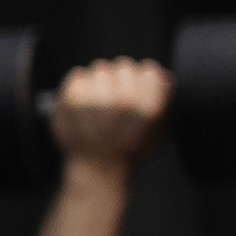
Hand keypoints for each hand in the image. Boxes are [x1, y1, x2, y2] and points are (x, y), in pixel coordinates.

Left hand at [53, 52, 169, 174]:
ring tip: (100, 99)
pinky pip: (77, 75)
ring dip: (101, 80)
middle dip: (121, 77)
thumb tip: (164, 77)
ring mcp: (94, 102)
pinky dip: (80, 83)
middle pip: (123, 66)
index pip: (149, 70)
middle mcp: (123, 103)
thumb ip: (165, 103)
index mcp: (149, 108)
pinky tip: (85, 99)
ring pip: (100, 68)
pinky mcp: (70, 103)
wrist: (98, 169)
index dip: (144, 77)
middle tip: (118, 94)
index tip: (140, 85)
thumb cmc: (133, 150)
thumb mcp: (161, 131)